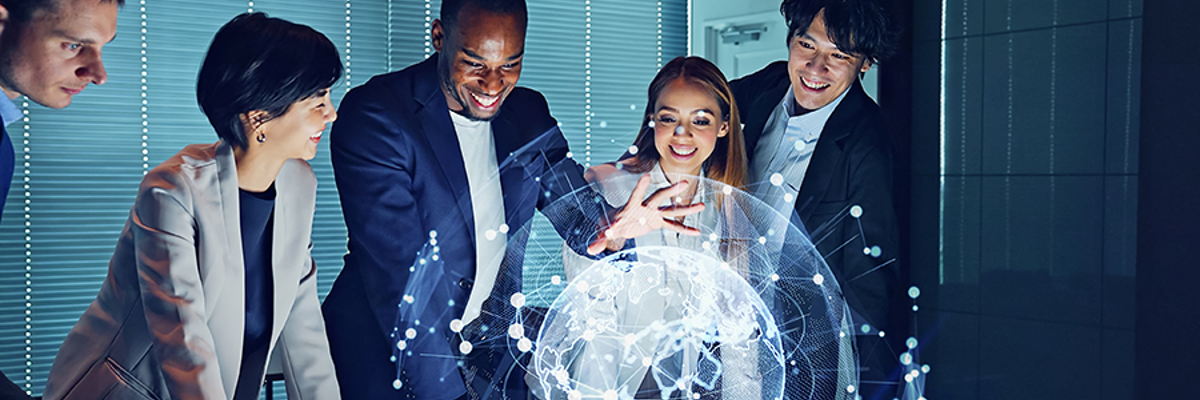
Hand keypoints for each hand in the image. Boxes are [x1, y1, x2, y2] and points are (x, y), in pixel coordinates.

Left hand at [586, 174, 704, 254]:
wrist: (616, 223)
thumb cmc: (609, 223)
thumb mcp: (604, 231)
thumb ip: (599, 239)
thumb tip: (590, 250)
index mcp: (631, 206)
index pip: (636, 195)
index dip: (640, 187)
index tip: (646, 176)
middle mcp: (645, 207)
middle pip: (659, 197)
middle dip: (671, 190)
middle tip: (684, 182)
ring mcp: (653, 214)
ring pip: (671, 209)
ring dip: (686, 208)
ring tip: (702, 205)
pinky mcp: (657, 223)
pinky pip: (673, 226)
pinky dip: (684, 229)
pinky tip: (696, 232)